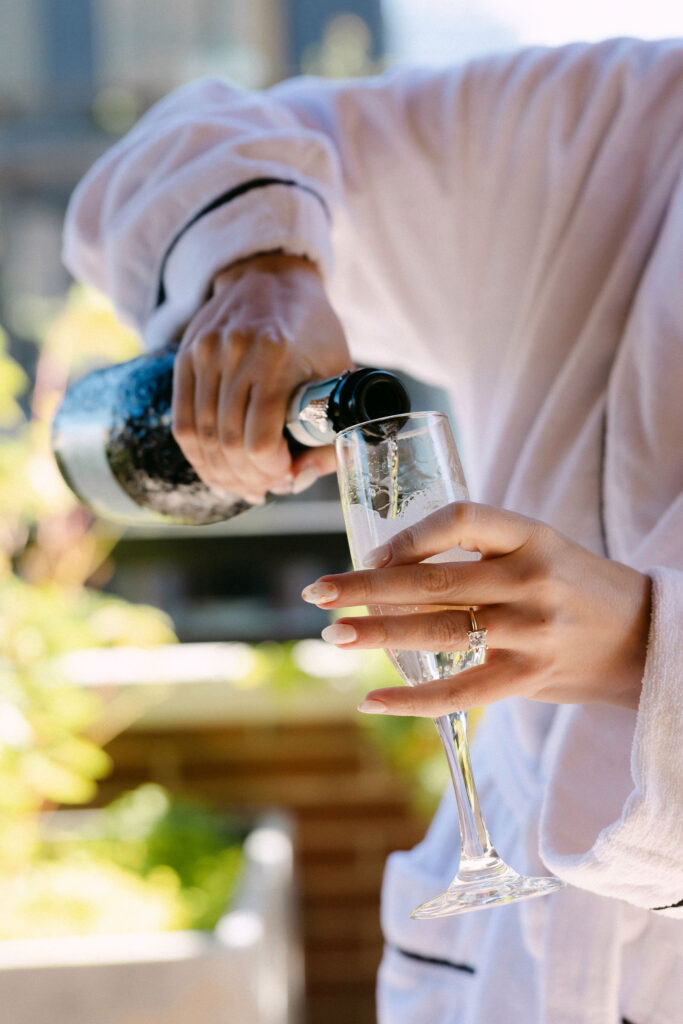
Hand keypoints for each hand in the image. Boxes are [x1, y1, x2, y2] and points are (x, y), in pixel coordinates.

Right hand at [172, 252, 352, 501]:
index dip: (272, 469)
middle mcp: (235, 353)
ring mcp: (204, 354)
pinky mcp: (185, 357)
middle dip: (249, 477)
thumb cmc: (313, 328)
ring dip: (223, 473)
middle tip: (267, 487)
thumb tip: (301, 477)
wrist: (271, 274)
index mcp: (277, 355)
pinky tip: (216, 469)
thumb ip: (330, 428)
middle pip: (229, 444)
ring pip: (202, 438)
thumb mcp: (338, 371)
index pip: (260, 439)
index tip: (286, 475)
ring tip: (244, 485)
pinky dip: (199, 455)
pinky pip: (183, 422)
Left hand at [302, 502, 651, 715]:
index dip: (408, 535)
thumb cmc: (577, 588)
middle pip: (434, 581)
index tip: (370, 556)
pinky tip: (370, 699)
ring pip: (438, 631)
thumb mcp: (540, 549)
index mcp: (531, 536)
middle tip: (319, 593)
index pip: (461, 519)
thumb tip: (394, 568)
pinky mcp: (529, 677)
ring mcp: (530, 631)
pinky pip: (460, 692)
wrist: (644, 640)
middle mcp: (530, 580)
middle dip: (367, 588)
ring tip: (333, 635)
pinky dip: (410, 699)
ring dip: (377, 634)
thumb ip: (481, 552)